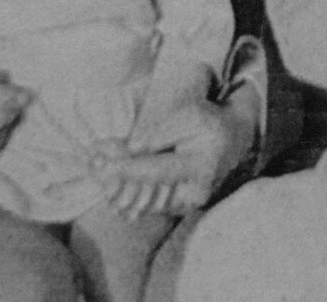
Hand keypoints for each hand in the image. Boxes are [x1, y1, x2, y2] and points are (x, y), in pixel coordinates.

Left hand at [92, 97, 243, 217]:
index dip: (128, 168)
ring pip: (146, 204)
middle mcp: (194, 193)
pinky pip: (150, 205)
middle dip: (117, 183)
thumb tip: (133, 147)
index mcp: (199, 167)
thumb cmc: (209, 124)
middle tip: (92, 166)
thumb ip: (161, 132)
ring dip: (119, 190)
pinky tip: (112, 181)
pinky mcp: (179, 209)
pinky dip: (129, 195)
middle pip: (147, 194)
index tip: (102, 165)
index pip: (157, 170)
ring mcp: (187, 205)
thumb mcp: (190, 116)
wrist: (233, 142)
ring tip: (98, 169)